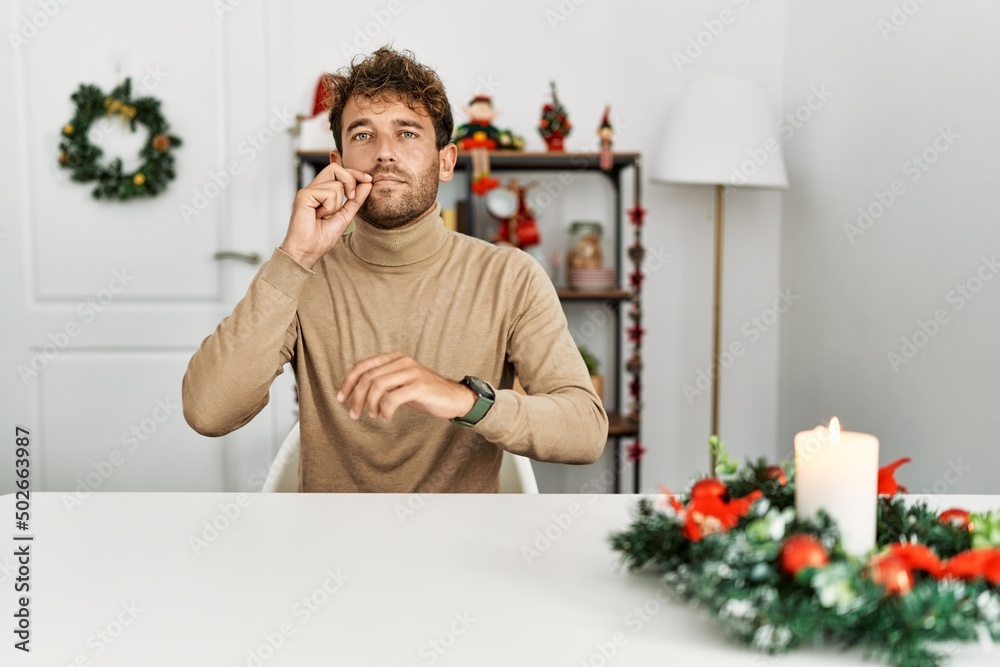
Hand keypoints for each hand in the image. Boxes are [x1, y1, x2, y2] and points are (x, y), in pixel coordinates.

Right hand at [280, 162, 372, 269]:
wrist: (308, 251)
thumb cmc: (321, 237)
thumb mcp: (345, 216)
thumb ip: (355, 200)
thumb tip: (367, 183)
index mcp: (322, 191)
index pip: (339, 171)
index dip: (355, 173)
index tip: (369, 180)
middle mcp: (314, 188)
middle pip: (336, 169)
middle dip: (351, 180)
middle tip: (351, 197)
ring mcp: (308, 190)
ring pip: (336, 184)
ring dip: (337, 204)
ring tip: (325, 216)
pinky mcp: (304, 195)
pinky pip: (328, 192)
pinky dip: (329, 207)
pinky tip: (319, 215)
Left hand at [336, 352, 476, 421]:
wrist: (454, 398)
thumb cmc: (424, 393)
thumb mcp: (400, 384)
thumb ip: (382, 382)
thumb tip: (355, 392)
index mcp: (394, 358)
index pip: (362, 365)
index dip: (348, 382)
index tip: (341, 398)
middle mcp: (402, 361)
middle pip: (367, 377)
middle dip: (356, 398)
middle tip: (355, 415)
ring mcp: (412, 372)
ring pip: (377, 386)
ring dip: (369, 404)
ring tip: (372, 415)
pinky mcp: (420, 386)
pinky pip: (393, 398)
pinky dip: (385, 410)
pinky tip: (386, 417)